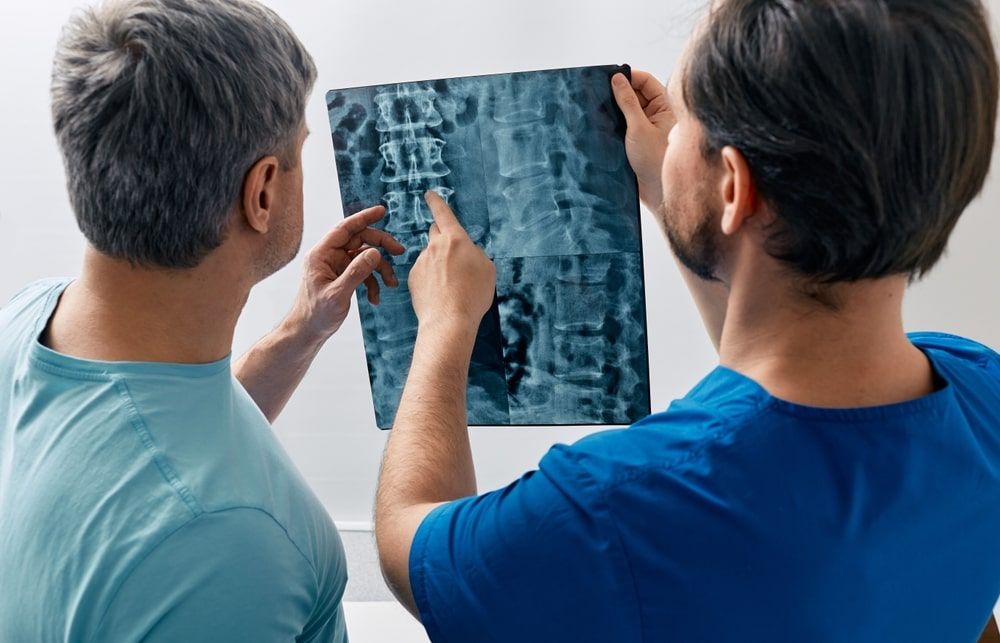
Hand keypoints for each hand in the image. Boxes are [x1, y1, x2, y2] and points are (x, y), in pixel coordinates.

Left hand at [286, 205, 404, 341]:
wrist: (307, 332)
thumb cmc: (316, 315)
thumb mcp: (338, 294)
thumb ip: (356, 272)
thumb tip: (374, 253)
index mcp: (321, 255)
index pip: (345, 229)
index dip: (364, 218)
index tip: (382, 211)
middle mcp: (329, 257)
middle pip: (359, 241)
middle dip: (380, 246)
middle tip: (400, 252)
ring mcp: (336, 267)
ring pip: (364, 257)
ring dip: (380, 269)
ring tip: (391, 284)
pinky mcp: (342, 277)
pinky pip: (362, 272)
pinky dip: (372, 283)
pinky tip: (375, 299)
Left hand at [408, 191, 495, 330]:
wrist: (449, 321)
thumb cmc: (473, 295)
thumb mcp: (488, 269)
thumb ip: (476, 253)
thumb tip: (467, 251)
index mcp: (455, 240)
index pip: (443, 213)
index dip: (436, 201)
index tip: (430, 194)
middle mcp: (435, 246)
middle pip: (436, 232)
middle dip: (443, 238)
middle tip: (453, 256)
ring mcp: (421, 262)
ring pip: (431, 256)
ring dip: (439, 264)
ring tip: (451, 287)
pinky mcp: (412, 277)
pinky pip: (423, 272)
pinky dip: (430, 279)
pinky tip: (440, 293)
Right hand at [612, 70, 674, 210]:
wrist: (657, 194)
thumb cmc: (654, 161)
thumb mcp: (638, 128)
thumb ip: (627, 102)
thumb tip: (617, 78)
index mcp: (665, 107)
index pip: (646, 81)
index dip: (629, 76)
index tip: (609, 77)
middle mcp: (656, 115)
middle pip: (635, 93)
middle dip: (618, 91)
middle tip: (598, 91)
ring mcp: (646, 128)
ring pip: (627, 110)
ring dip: (614, 108)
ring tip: (597, 106)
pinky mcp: (636, 141)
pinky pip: (623, 125)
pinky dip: (612, 122)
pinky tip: (600, 122)